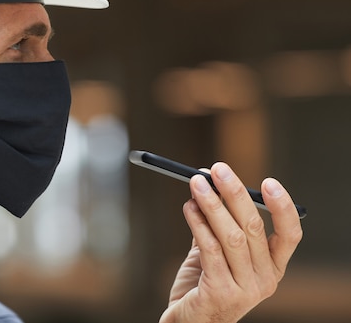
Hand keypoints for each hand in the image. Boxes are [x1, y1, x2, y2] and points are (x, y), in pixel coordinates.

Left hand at [159, 162, 302, 322]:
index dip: (282, 207)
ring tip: (196, 184)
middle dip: (234, 194)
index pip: (290, 235)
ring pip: (232, 237)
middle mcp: (264, 280)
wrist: (188, 322)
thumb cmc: (203, 285)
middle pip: (254, 228)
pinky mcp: (221, 293)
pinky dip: (198, 224)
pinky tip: (188, 208)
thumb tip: (209, 185)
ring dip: (212, 205)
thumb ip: (216, 223)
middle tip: (217, 170)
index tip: (268, 182)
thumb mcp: (216, 252)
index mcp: (272, 268)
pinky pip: (211, 250)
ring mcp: (245, 289)